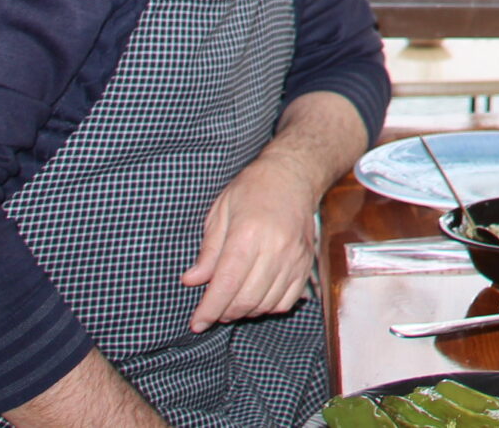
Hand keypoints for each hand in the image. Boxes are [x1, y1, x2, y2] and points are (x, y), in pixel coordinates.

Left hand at [183, 151, 319, 330]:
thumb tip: (192, 280)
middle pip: (246, 299)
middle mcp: (275, 248)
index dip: (209, 309)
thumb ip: (208, 250)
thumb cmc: (253, 190)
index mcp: (248, 234)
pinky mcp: (306, 263)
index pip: (226, 284)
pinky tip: (256, 297)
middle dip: (224, 313)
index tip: (197, 323)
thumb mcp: (221, 212)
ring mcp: (294, 257)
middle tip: (212, 311)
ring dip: (245, 311)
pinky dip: (269, 307)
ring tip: (232, 303)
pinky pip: (287, 300)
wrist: (293, 176)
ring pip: (266, 304)